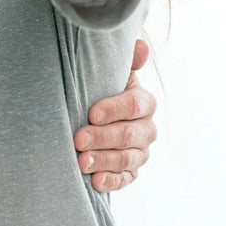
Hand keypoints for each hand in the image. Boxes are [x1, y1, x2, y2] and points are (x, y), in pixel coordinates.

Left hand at [74, 39, 156, 191]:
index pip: (134, 105)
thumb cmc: (99, 87)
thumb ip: (125, 60)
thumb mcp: (109, 72)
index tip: (91, 113)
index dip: (114, 109)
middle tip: (78, 139)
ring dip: (103, 160)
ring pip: (127, 159)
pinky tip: (95, 181)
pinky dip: (111, 181)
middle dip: (103, 138)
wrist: (92, 113)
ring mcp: (140, 151)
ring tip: (81, 162)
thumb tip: (140, 45)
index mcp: (143, 101)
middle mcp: (147, 128)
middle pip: (130, 135)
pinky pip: (126, 179)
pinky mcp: (131, 171)